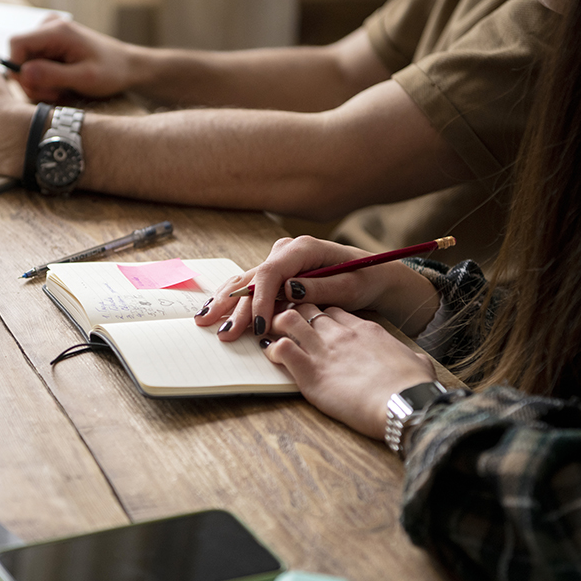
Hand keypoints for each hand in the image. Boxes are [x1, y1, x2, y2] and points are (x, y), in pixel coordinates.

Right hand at [9, 17, 142, 101]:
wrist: (126, 66)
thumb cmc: (111, 71)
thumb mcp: (84, 78)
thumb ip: (52, 75)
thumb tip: (22, 73)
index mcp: (56, 30)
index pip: (16, 44)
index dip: (17, 69)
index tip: (34, 88)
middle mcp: (49, 27)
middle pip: (20, 56)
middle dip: (32, 81)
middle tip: (55, 94)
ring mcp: (48, 34)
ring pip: (26, 63)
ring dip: (40, 83)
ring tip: (62, 90)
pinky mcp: (50, 44)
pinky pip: (34, 64)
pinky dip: (44, 79)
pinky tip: (62, 84)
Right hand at [194, 236, 438, 340]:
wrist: (375, 275)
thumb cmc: (367, 279)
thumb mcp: (351, 286)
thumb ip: (320, 288)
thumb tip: (289, 290)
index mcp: (303, 248)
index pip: (271, 274)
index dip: (260, 301)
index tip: (258, 327)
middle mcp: (286, 251)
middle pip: (252, 279)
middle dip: (234, 307)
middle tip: (221, 331)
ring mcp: (279, 262)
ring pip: (245, 282)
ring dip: (225, 303)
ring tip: (205, 320)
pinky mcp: (277, 274)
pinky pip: (250, 286)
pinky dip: (233, 301)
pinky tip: (214, 311)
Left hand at [263, 305, 436, 438]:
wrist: (403, 403)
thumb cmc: (414, 387)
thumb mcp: (418, 363)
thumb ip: (411, 358)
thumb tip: (417, 362)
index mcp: (365, 329)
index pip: (333, 311)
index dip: (320, 315)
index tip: (314, 324)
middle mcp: (341, 334)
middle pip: (307, 308)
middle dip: (293, 312)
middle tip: (285, 326)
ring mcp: (324, 350)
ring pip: (288, 319)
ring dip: (277, 325)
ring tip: (272, 336)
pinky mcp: (310, 372)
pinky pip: (281, 349)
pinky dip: (272, 350)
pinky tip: (272, 356)